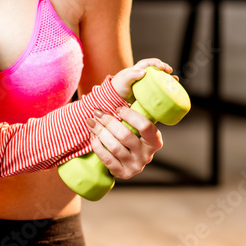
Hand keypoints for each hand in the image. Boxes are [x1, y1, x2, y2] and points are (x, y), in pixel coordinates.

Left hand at [89, 58, 172, 179]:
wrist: (120, 162)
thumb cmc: (127, 135)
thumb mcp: (135, 124)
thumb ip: (137, 105)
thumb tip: (139, 71)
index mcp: (155, 140)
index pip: (146, 126)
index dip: (130, 115)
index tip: (118, 107)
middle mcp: (148, 155)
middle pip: (126, 135)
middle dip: (108, 121)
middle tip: (96, 112)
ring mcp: (135, 166)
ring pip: (114, 147)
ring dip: (100, 132)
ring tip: (90, 121)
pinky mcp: (122, 174)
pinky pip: (107, 159)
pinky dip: (97, 146)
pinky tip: (92, 137)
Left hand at [109, 58, 173, 100]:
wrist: (113, 101)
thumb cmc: (117, 89)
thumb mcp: (123, 81)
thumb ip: (131, 75)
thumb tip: (144, 72)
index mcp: (137, 70)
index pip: (148, 63)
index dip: (156, 63)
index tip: (162, 67)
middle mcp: (143, 76)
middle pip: (156, 70)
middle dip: (165, 69)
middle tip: (170, 72)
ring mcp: (146, 85)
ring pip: (159, 79)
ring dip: (168, 79)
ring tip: (176, 81)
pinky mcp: (148, 94)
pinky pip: (158, 89)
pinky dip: (165, 89)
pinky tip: (171, 92)